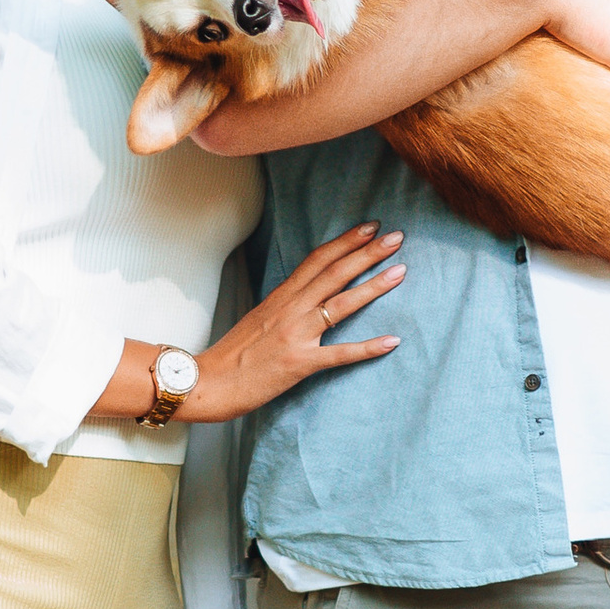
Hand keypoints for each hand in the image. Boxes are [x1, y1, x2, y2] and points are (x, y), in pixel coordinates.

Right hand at [193, 223, 403, 418]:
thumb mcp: (259, 318)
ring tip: (400, 271)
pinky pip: (340, 354)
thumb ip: (286, 305)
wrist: (208, 382)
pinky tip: (392, 341)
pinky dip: (368, 348)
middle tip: (396, 237)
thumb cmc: (234, 354)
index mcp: (281, 297)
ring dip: (373, 286)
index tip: (370, 226)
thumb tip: (309, 294)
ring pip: (341, 304)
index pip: (317, 259)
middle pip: (334, 273)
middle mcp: (290, 310)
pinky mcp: (299, 363)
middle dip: (367, 253)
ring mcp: (296, 335)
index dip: (345, 241)